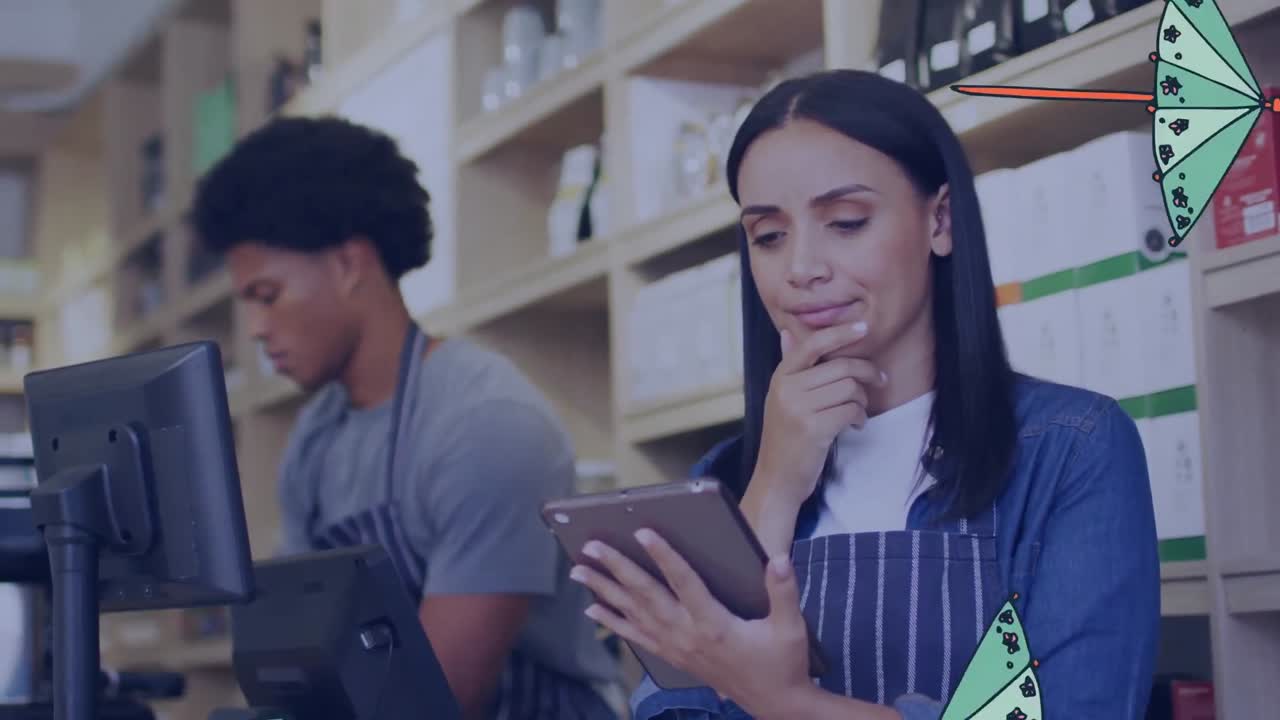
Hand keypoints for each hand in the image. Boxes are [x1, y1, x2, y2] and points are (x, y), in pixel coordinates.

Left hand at [571, 530, 812, 719]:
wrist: (774, 704)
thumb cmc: (782, 663)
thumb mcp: (790, 628)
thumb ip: (784, 591)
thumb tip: (779, 559)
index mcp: (714, 625)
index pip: (684, 583)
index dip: (664, 556)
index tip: (643, 533)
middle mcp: (688, 635)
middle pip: (646, 595)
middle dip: (617, 569)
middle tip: (592, 546)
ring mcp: (676, 648)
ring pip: (634, 614)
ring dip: (605, 591)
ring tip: (580, 571)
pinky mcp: (673, 657)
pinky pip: (636, 637)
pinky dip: (613, 622)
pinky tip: (593, 610)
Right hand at [753, 322, 884, 505]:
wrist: (777, 477)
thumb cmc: (786, 436)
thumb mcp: (782, 398)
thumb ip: (790, 366)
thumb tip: (787, 333)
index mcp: (780, 377)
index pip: (812, 344)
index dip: (841, 333)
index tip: (863, 328)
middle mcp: (786, 388)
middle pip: (841, 366)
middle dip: (867, 373)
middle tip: (879, 381)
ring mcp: (798, 408)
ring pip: (850, 388)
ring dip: (863, 400)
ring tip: (858, 412)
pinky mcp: (813, 429)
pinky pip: (851, 410)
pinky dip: (859, 417)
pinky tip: (855, 425)